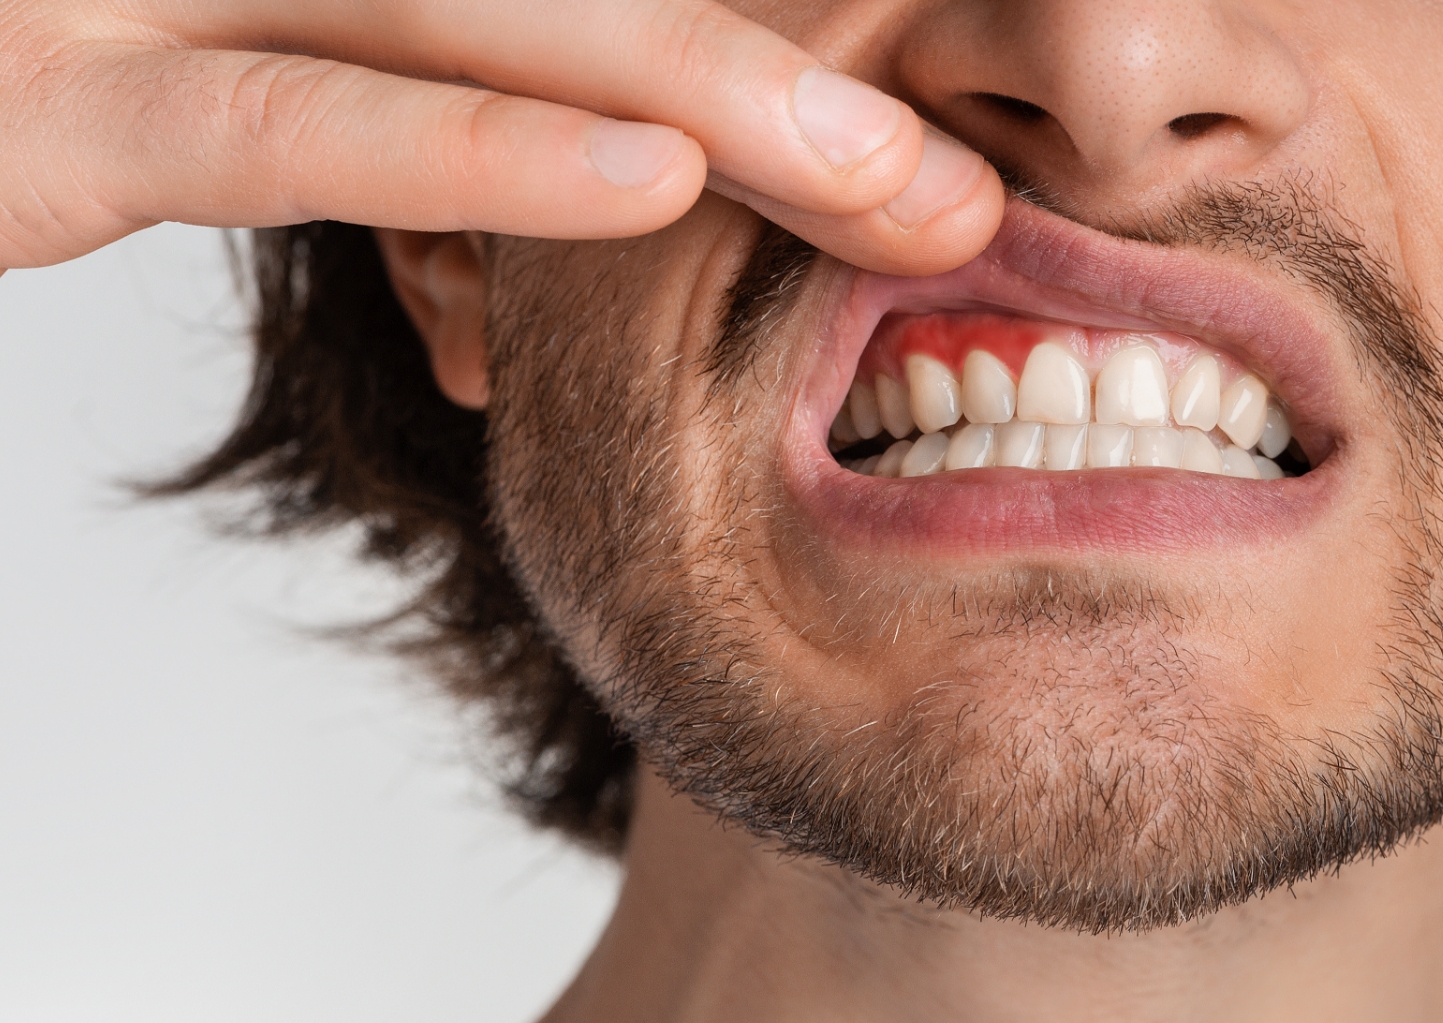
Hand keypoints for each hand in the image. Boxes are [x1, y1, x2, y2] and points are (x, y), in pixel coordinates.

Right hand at [0, 0, 1005, 274]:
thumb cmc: (41, 47)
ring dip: (702, 92)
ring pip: (463, 13)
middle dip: (778, 57)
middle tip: (954, 172)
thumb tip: (625, 125)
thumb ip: (399, 51)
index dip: (738, 13)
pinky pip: (288, 126)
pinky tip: (645, 182)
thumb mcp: (237, 33)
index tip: (900, 88)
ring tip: (891, 187)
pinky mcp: (38, 105)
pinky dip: (474, 150)